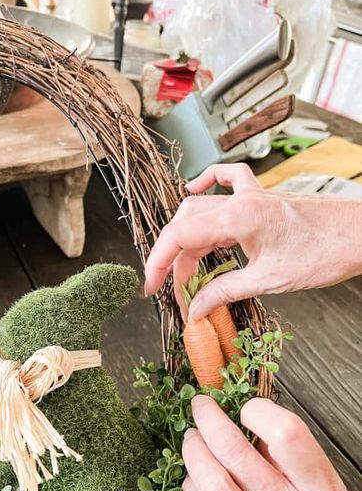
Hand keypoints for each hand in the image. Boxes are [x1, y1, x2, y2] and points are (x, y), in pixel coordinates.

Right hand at [144, 163, 361, 320]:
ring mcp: (250, 196)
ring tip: (187, 272)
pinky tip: (193, 190)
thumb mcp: (270, 281)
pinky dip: (206, 184)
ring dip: (187, 241)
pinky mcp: (261, 199)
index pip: (179, 236)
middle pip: (185, 226)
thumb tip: (195, 309)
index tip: (151, 287)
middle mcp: (239, 201)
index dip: (158, 263)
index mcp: (238, 218)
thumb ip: (225, 292)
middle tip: (176, 293)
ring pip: (200, 210)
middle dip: (173, 262)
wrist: (361, 234)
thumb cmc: (325, 253)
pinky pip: (226, 181)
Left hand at [182, 396, 361, 490]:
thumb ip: (302, 471)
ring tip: (191, 439)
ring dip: (194, 453)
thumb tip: (261, 432)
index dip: (260, 412)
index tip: (247, 407)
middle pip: (237, 454)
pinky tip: (193, 481)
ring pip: (214, 484)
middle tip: (202, 407)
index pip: (287, 437)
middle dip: (211, 421)